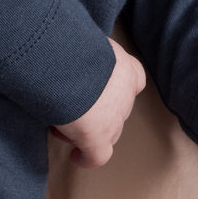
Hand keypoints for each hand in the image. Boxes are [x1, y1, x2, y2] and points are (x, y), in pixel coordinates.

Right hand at [51, 38, 145, 168]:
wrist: (63, 63)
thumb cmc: (67, 44)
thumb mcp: (81, 40)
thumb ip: (83, 49)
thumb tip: (66, 46)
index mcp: (124, 67)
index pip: (134, 79)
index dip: (121, 87)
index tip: (103, 90)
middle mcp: (125, 94)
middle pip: (119, 110)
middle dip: (100, 112)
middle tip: (73, 106)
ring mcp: (113, 119)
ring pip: (110, 133)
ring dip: (90, 131)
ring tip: (63, 124)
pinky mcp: (96, 138)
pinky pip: (97, 156)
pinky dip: (87, 158)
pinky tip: (76, 157)